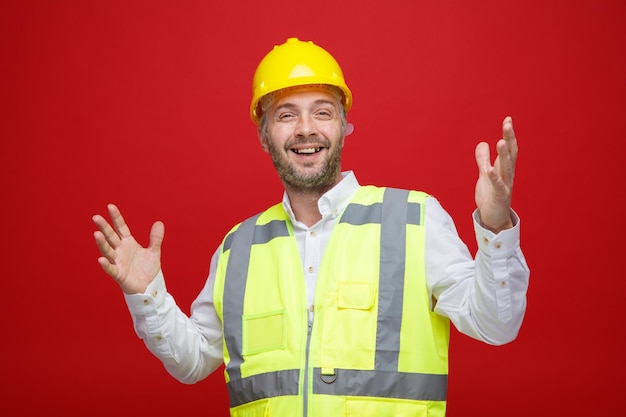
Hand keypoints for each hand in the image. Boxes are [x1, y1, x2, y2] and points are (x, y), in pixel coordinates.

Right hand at [92, 204, 163, 293]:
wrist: (149, 286)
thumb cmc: (148, 269)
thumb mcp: (154, 252)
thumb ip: (155, 238)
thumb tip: (159, 222)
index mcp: (128, 243)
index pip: (121, 228)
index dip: (116, 218)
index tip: (110, 206)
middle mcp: (120, 251)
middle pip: (111, 237)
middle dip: (104, 227)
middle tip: (96, 217)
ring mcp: (118, 262)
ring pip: (108, 251)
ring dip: (102, 243)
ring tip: (96, 234)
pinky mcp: (119, 274)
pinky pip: (111, 269)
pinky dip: (106, 265)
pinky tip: (100, 259)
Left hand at [474, 116, 517, 232]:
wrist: (493, 218)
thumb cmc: (491, 196)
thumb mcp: (484, 175)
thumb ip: (483, 159)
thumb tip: (482, 143)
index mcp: (504, 168)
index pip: (509, 148)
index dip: (509, 135)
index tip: (508, 119)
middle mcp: (507, 175)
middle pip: (510, 154)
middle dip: (509, 139)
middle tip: (508, 124)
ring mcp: (505, 185)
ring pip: (506, 168)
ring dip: (504, 155)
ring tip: (501, 141)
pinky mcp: (500, 197)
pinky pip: (498, 186)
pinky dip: (493, 177)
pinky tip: (488, 169)